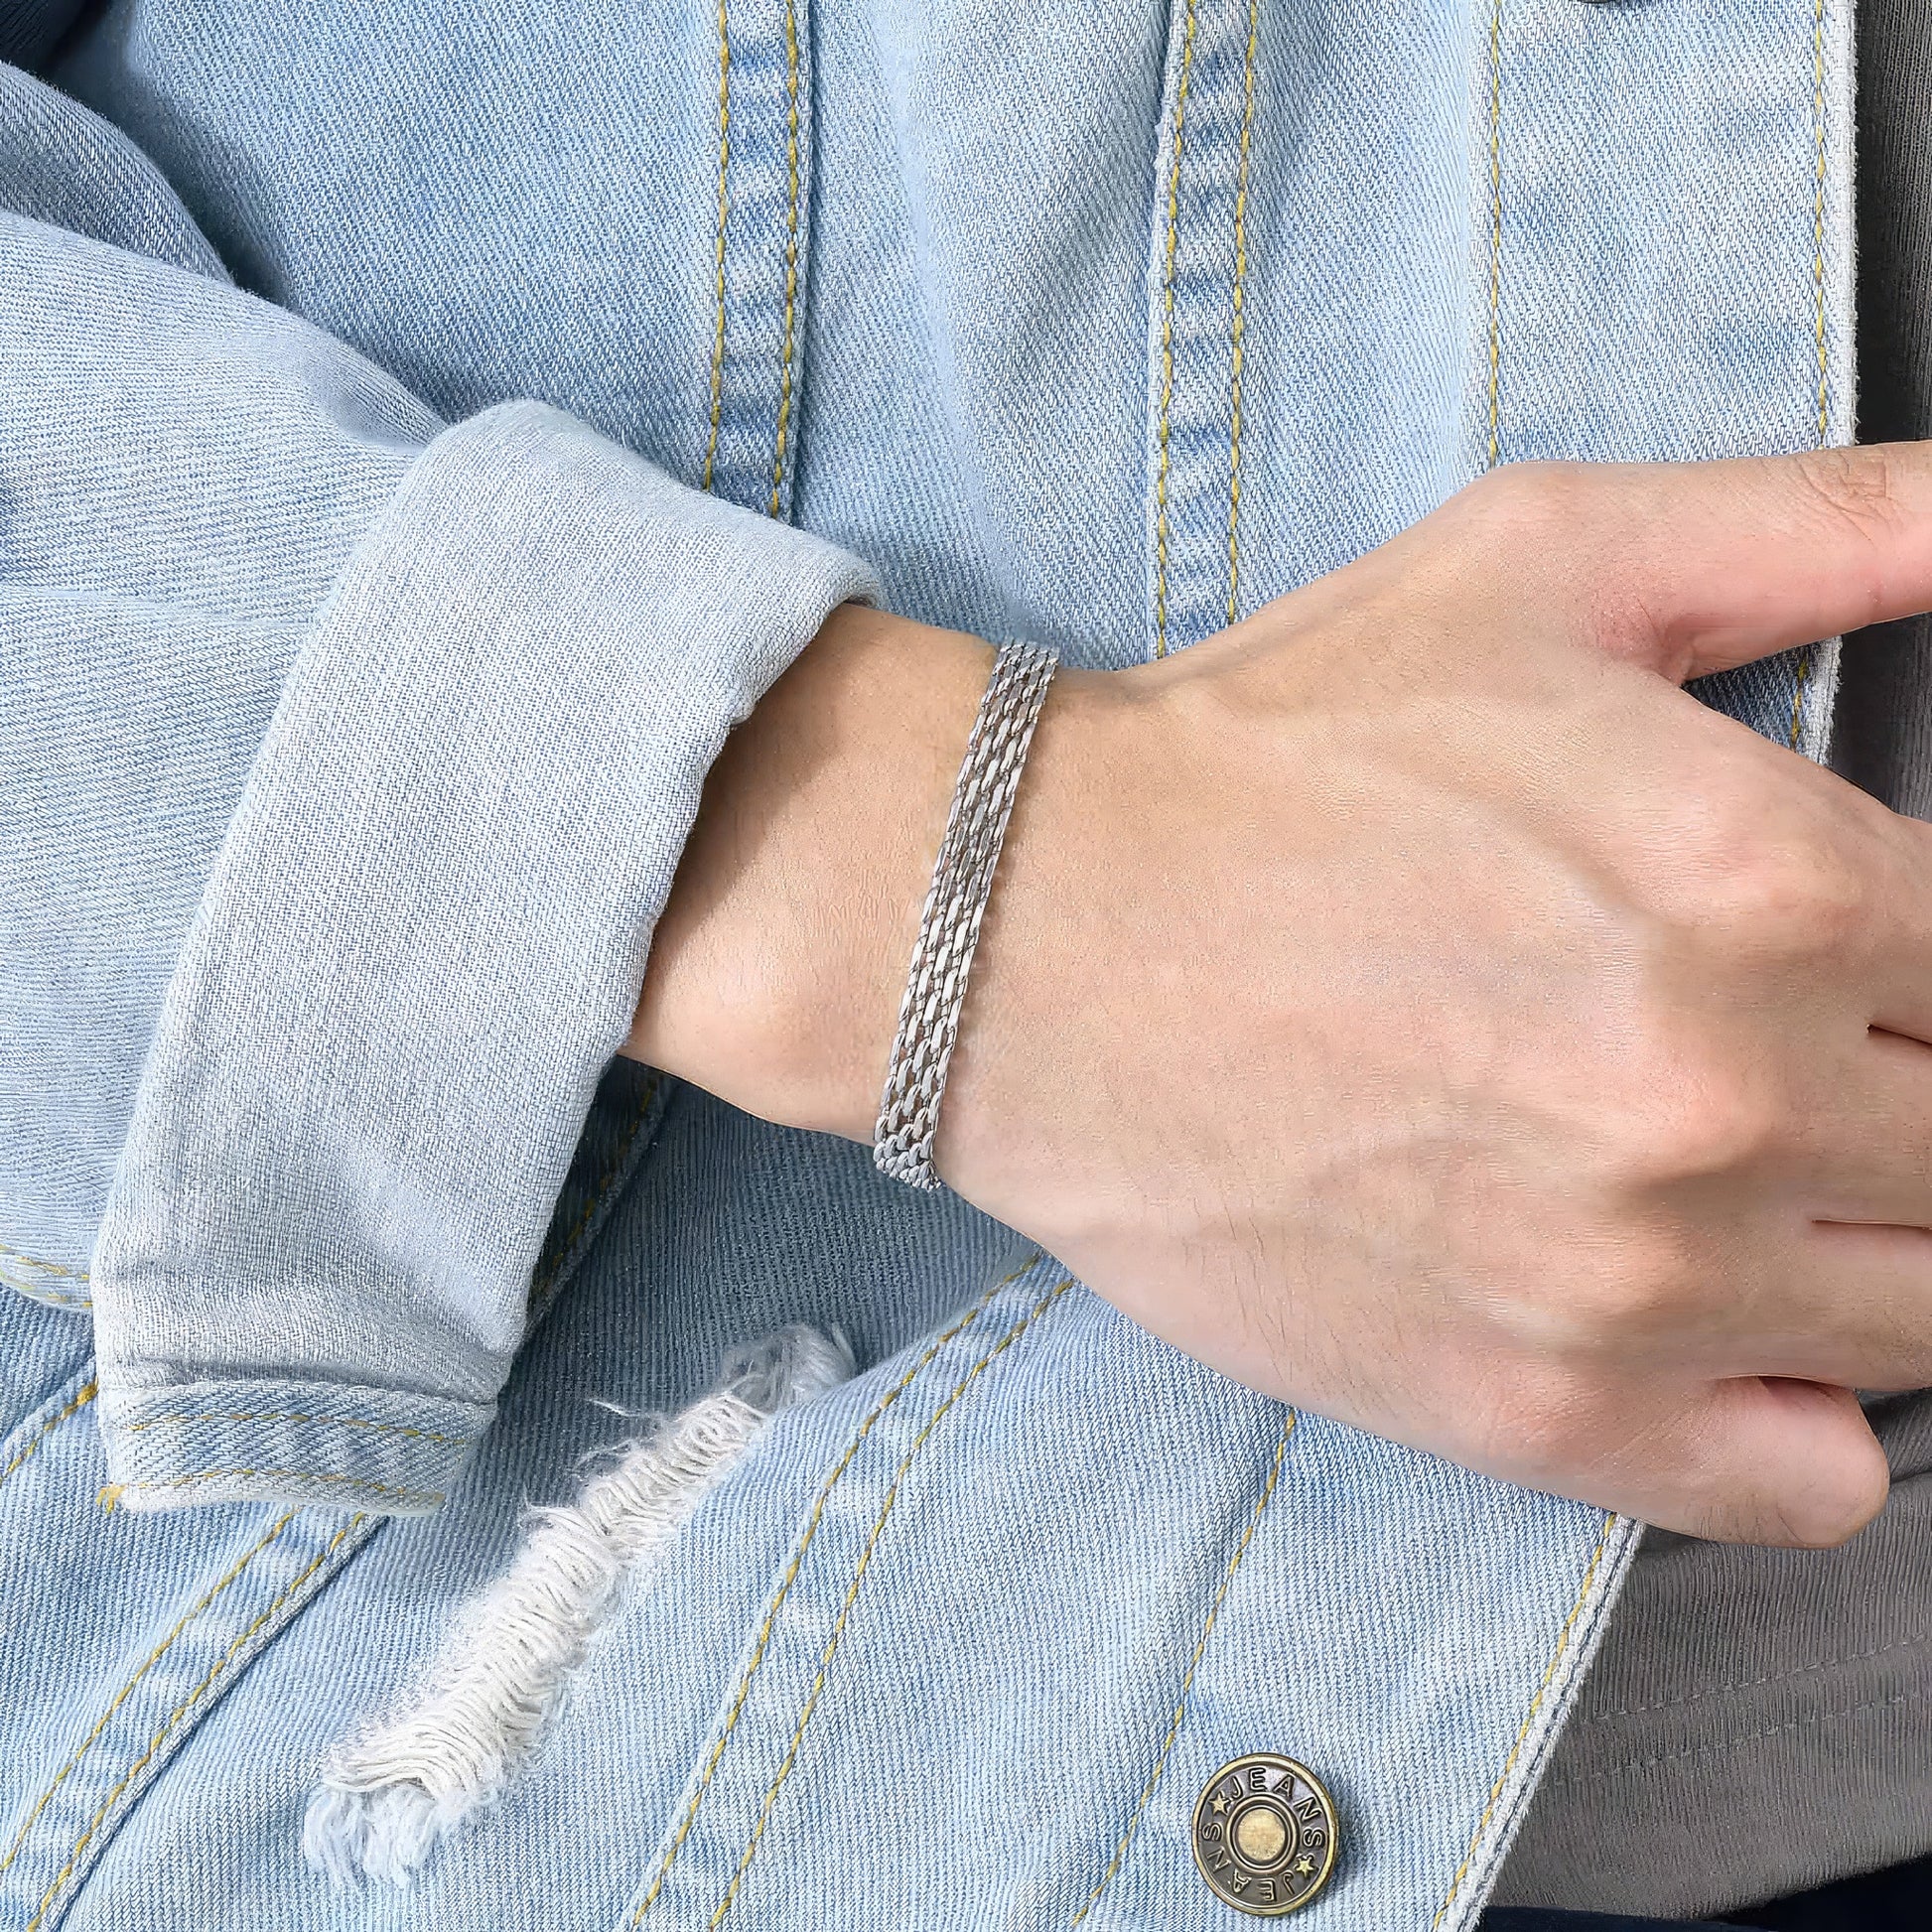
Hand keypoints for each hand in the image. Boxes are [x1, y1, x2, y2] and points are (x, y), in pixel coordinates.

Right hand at [633, 447, 1931, 1547]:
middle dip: (1909, 1088)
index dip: (1927, 957)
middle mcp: (1730, 1096)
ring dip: (1871, 1237)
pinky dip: (1806, 1414)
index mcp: (1773, 877)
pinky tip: (1715, 1317)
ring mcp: (1636, 1281)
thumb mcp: (1546, 562)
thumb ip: (1835, 522)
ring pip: (1931, 1320)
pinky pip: (1813, 1485)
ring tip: (1738, 1167)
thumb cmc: (1274, 752)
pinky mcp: (1535, 1416)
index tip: (1854, 961)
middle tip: (1785, 1050)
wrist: (1022, 936)